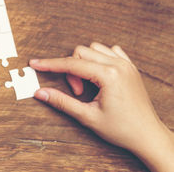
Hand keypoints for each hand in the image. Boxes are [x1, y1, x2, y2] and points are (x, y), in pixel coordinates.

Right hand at [30, 43, 173, 171]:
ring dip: (84, 63)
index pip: (71, 64)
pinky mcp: (130, 68)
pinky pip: (110, 51)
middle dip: (71, 69)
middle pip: (81, 52)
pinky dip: (99, 59)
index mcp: (109, 75)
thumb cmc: (122, 129)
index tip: (35, 63)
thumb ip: (62, 102)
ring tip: (87, 85)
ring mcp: (126, 65)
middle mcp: (119, 65)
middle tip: (77, 92)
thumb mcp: (87, 116)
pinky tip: (97, 75)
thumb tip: (41, 92)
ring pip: (94, 49)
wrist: (147, 136)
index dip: (50, 64)